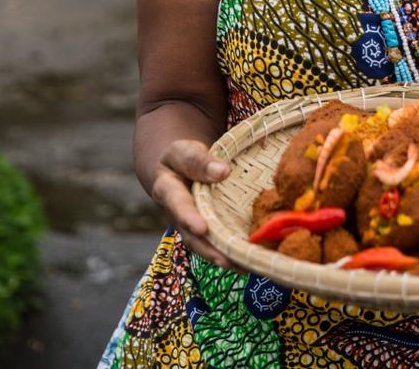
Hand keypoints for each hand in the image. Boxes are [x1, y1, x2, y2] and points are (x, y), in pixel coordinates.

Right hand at [149, 140, 233, 267]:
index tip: (201, 228)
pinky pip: (215, 246)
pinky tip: (251, 262)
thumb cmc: (182, 158)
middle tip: (228, 260)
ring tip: (245, 268)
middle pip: (191, 237)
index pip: (177, 203)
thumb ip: (199, 161)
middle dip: (209, 250)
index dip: (188, 217)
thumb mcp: (185, 151)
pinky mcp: (204, 234)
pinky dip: (231, 255)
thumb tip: (223, 172)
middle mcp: (177, 215)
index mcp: (167, 190)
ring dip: (223, 258)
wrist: (175, 170)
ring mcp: (190, 228)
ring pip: (204, 247)